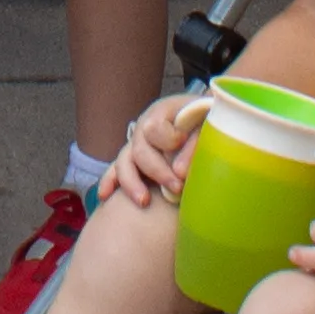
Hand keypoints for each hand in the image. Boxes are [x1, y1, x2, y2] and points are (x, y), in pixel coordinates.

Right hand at [107, 91, 206, 209]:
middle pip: (139, 150)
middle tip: (177, 187)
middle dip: (157, 171)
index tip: (183, 150)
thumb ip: (195, 145)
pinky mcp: (134, 160)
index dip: (168, 141)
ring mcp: (137, 144)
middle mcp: (145, 127)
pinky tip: (105, 195)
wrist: (205, 123)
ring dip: (132, 183)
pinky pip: (115, 170)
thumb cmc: (208, 122)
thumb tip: (179, 172)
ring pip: (124, 162)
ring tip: (144, 201)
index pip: (154, 127)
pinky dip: (109, 182)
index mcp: (163, 112)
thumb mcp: (207, 125)